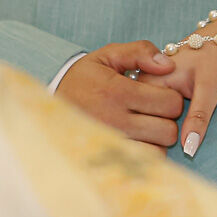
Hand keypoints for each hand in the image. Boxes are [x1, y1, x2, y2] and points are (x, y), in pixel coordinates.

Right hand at [56, 41, 182, 149]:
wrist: (46, 107)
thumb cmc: (84, 79)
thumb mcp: (107, 55)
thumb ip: (140, 52)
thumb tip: (169, 65)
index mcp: (118, 91)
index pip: (170, 103)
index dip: (170, 98)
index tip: (158, 96)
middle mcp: (116, 120)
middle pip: (168, 130)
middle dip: (166, 120)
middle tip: (152, 113)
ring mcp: (112, 144)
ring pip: (158, 150)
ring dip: (157, 140)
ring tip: (143, 127)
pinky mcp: (107, 160)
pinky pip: (142, 164)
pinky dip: (146, 155)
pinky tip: (137, 141)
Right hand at [146, 18, 216, 157]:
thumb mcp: (211, 88)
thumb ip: (199, 118)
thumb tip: (188, 149)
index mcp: (150, 78)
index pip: (148, 119)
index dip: (170, 121)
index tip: (189, 99)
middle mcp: (141, 83)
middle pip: (147, 123)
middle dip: (169, 122)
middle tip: (190, 96)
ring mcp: (145, 88)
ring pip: (150, 122)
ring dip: (166, 121)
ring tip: (186, 97)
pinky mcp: (151, 92)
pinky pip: (153, 115)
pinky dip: (165, 118)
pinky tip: (177, 106)